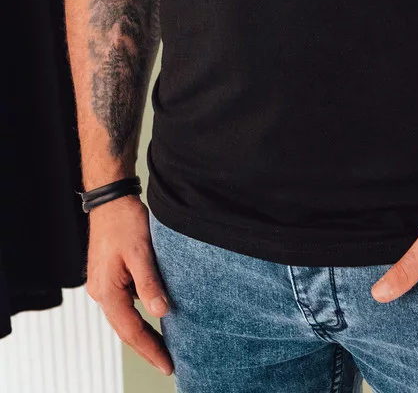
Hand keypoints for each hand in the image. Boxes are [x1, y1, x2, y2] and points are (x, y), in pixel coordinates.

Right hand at [85, 194, 172, 375]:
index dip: (151, 349)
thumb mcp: (141, 251)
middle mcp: (102, 293)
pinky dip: (140, 315)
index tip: (168, 364)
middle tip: (168, 363)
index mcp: (107, 291)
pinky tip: (155, 316)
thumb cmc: (124, 221)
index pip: (132, 330)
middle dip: (147, 347)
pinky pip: (125, 304)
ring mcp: (104, 285)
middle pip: (126, 329)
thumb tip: (162, 311)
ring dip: (143, 333)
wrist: (111, 199)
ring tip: (165, 346)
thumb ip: (150, 283)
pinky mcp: (110, 277)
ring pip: (125, 318)